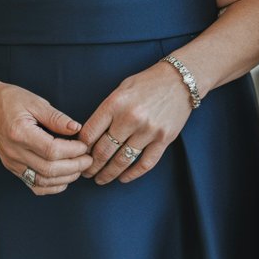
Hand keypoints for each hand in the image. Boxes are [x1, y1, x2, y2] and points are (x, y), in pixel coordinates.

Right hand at [0, 82, 92, 195]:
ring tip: (80, 169)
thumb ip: (56, 117)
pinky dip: (50, 186)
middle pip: (49, 169)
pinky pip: (32, 184)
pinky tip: (64, 179)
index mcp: (20, 133)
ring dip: (65, 178)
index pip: (52, 150)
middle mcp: (14, 152)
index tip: (85, 146)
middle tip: (89, 160)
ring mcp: (12, 162)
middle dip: (74, 167)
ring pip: (41, 181)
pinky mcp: (12, 167)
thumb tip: (76, 128)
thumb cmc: (10, 100)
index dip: (72, 151)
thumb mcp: (35, 102)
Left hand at [78, 61, 193, 185]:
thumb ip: (106, 111)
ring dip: (108, 174)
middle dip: (91, 166)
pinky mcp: (164, 139)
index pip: (90, 134)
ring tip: (100, 179)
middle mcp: (130, 118)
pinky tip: (123, 178)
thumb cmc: (147, 83)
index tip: (78, 155)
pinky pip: (145, 164)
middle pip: (103, 151)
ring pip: (122, 161)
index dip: (81, 149)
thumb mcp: (121, 89)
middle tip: (86, 173)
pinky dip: (132, 174)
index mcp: (115, 104)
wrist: (180, 79)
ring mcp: (148, 130)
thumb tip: (89, 136)